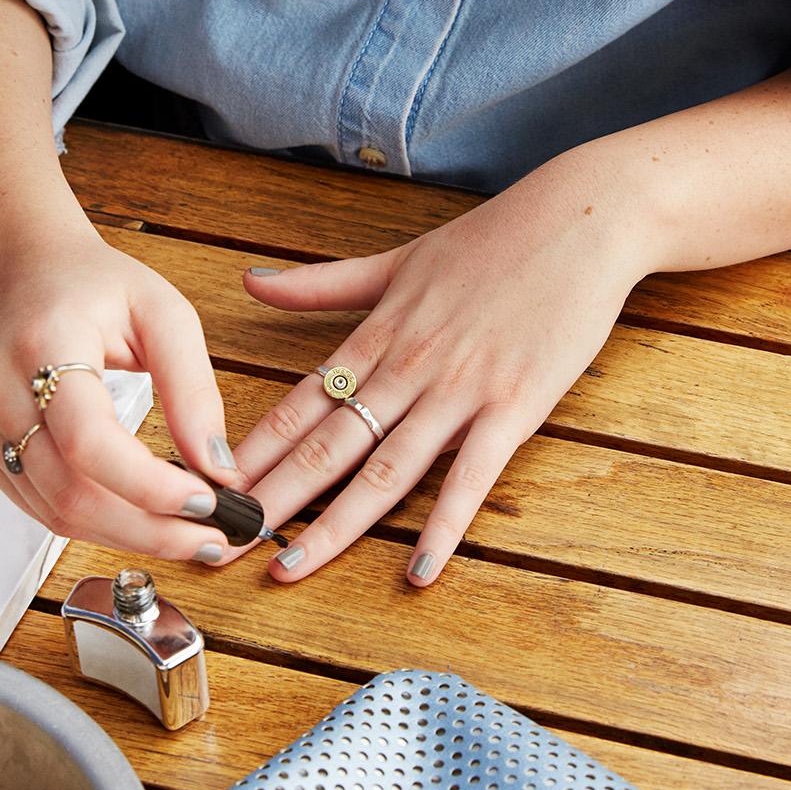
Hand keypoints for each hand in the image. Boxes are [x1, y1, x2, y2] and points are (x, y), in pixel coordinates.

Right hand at [0, 222, 237, 560]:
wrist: (21, 269)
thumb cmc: (94, 284)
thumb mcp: (162, 311)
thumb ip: (193, 387)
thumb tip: (218, 466)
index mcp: (43, 344)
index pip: (87, 440)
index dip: (148, 485)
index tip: (208, 501)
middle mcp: (0, 390)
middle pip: (69, 491)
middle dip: (149, 529)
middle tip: (212, 539)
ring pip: (55, 511)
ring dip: (128, 536)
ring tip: (189, 536)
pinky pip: (41, 506)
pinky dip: (98, 523)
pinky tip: (144, 520)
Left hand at [229, 149, 652, 584]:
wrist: (582, 219)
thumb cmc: (494, 238)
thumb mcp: (399, 257)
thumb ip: (324, 283)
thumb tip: (251, 281)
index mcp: (377, 334)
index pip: (298, 403)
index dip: (251, 449)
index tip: (209, 485)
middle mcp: (408, 367)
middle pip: (326, 445)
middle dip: (271, 498)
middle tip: (223, 543)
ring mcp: (461, 389)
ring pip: (385, 469)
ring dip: (335, 524)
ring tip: (292, 566)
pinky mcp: (515, 406)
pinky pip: (471, 477)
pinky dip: (444, 527)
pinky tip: (418, 570)